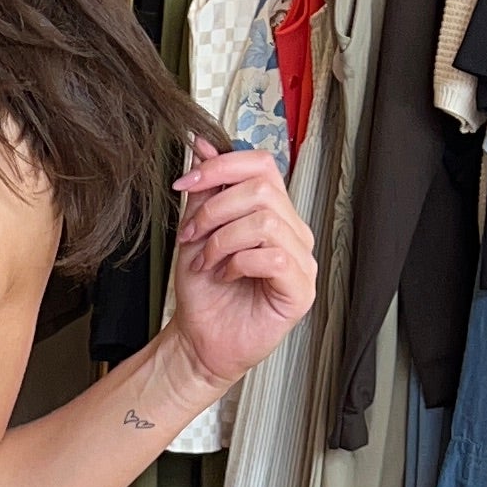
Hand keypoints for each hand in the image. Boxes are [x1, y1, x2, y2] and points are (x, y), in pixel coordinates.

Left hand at [164, 141, 314, 395]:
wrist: (200, 340)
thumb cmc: (204, 293)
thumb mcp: (196, 232)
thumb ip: (205, 191)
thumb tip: (203, 146)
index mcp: (273, 212)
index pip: (261, 165)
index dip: (222, 166)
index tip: (185, 182)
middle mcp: (293, 232)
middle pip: (263, 189)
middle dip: (216, 209)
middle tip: (191, 235)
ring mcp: (301, 261)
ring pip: (266, 221)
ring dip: (223, 239)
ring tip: (206, 261)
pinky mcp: (300, 290)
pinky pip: (274, 257)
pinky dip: (239, 262)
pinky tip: (226, 275)